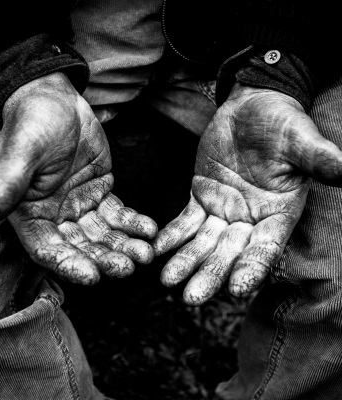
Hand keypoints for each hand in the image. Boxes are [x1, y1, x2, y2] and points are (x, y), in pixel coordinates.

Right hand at [0, 73, 156, 283]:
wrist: (56, 100)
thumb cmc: (32, 122)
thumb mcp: (20, 152)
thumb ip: (7, 185)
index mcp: (31, 213)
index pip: (49, 249)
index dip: (69, 265)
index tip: (92, 277)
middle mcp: (55, 216)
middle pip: (82, 247)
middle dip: (105, 259)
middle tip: (129, 267)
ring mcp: (80, 206)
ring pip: (103, 235)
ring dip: (124, 246)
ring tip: (145, 254)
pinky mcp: (100, 193)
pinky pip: (118, 214)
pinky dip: (133, 223)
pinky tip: (149, 230)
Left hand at [153, 83, 341, 304]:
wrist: (252, 107)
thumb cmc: (282, 122)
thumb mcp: (301, 140)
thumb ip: (318, 159)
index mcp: (277, 214)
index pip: (265, 248)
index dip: (252, 268)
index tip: (236, 290)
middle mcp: (250, 220)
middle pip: (229, 253)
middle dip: (210, 275)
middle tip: (190, 298)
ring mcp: (224, 211)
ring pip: (203, 242)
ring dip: (185, 261)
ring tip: (167, 280)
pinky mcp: (201, 197)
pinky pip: (185, 221)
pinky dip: (172, 235)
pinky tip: (157, 248)